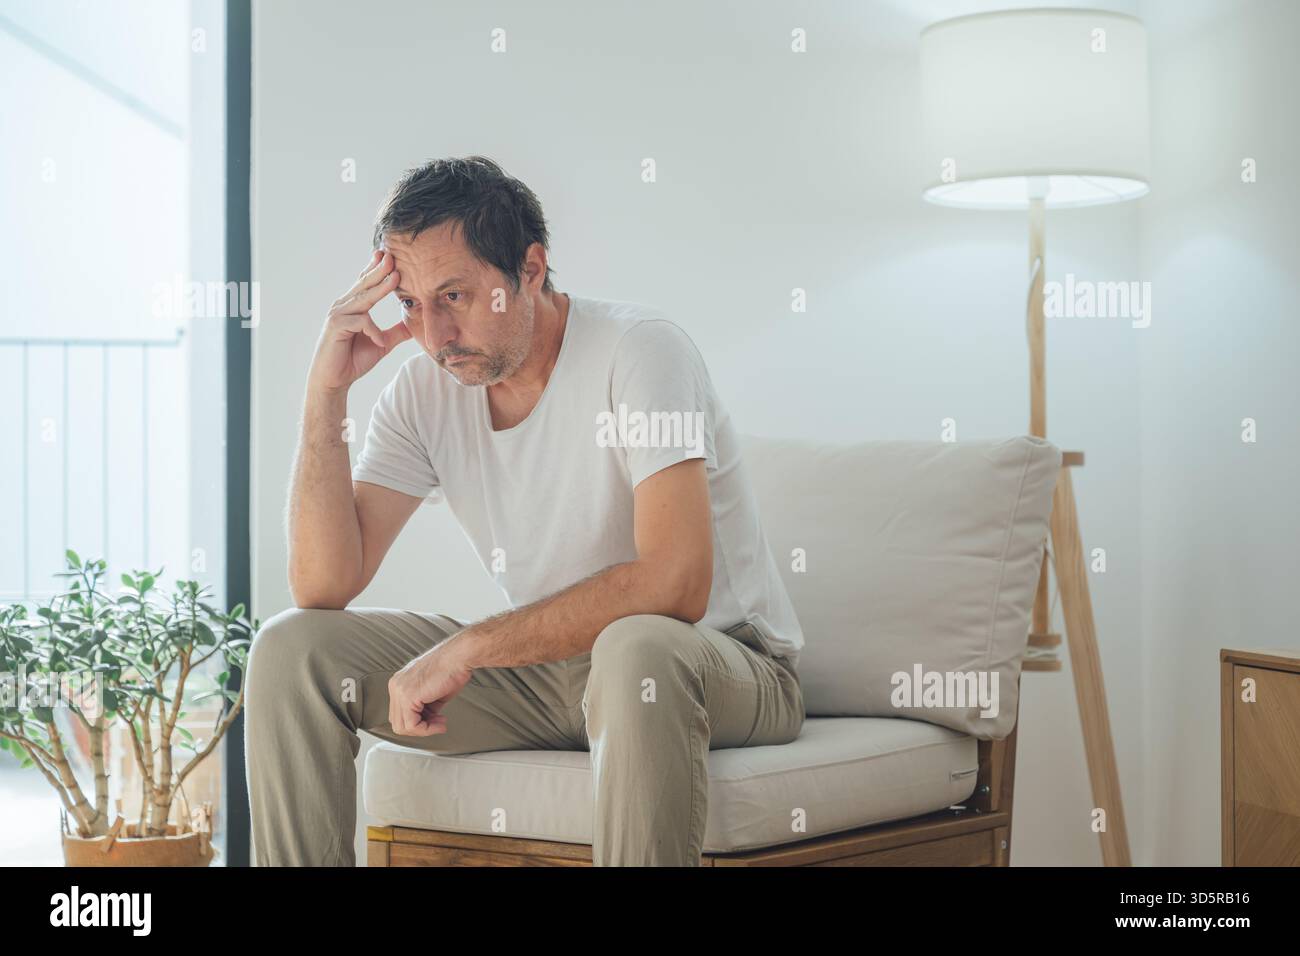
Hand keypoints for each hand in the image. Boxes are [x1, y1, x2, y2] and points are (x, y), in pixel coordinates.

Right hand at [308, 249, 412, 392]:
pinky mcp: (336, 327)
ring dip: (380, 288)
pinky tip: (380, 342)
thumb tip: (414, 325)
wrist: (334, 380)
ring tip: (395, 278)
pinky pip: (360, 322)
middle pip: (364, 285)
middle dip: (379, 270)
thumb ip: (396, 332)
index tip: (389, 255)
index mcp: (353, 306)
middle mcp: (343, 306)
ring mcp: (338, 315)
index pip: (365, 283)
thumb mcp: (382, 343)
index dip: (376, 269)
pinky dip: (373, 331)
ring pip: (363, 298)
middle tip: (392, 256)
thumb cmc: (354, 360)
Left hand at [387, 642, 473, 735]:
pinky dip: (427, 729)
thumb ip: (425, 706)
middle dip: (420, 728)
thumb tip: (426, 720)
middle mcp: (396, 685)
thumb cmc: (452, 668)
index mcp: (400, 682)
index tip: (436, 720)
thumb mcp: (434, 692)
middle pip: (398, 722)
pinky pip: (412, 725)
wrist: (459, 657)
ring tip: (440, 724)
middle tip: (438, 724)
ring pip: (402, 726)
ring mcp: (399, 690)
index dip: (419, 722)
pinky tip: (439, 723)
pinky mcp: (407, 696)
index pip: (400, 713)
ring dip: (424, 730)